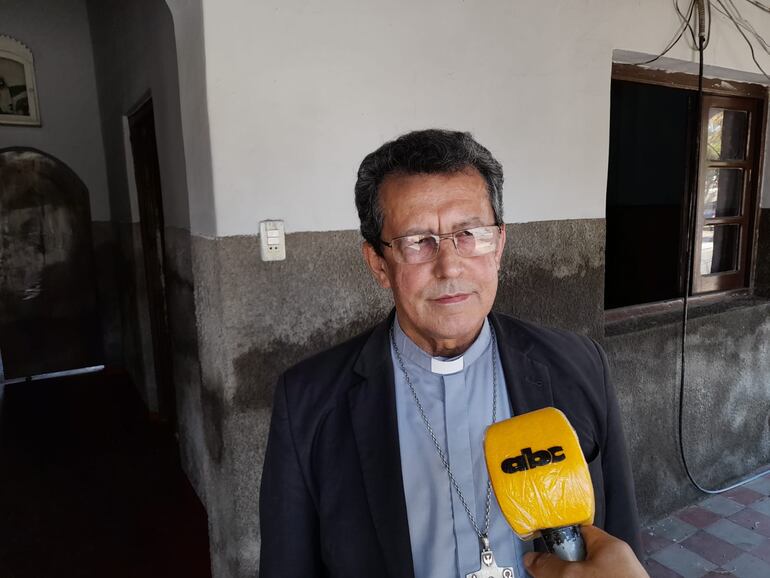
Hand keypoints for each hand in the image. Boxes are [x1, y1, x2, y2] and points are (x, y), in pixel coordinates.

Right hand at [523, 525, 648, 577]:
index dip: (558, 537)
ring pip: (583, 574)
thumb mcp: (573, 576)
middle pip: (578, 557)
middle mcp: (615, 562)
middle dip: (561, 566)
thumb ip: (549, 566)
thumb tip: (532, 559)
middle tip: (545, 574)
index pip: (577, 531)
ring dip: (567, 577)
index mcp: (609, 546)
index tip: (541, 547)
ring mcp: (615, 577)